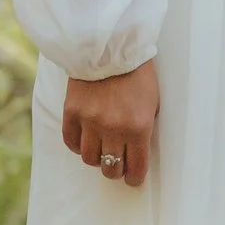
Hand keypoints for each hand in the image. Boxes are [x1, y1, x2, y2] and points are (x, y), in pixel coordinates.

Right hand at [61, 60, 158, 188]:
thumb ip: (144, 129)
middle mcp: (114, 129)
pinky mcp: (72, 112)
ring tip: (101, 150)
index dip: (134, 178)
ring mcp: (91, 122)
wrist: (110, 46)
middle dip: (116, 170)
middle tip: (118, 164)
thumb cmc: (138, 74)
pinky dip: (78, 146)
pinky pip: (71, 143)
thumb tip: (137, 153)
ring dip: (97, 158)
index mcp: (138, 128)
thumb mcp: (152, 103)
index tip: (133, 177)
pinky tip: (85, 140)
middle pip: (111, 168)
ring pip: (90, 159)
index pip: (136, 169)